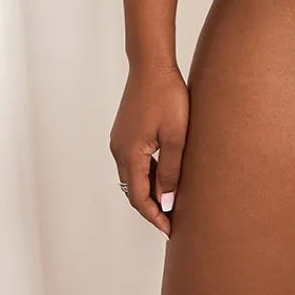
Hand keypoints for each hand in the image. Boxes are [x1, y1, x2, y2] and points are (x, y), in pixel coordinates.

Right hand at [109, 62, 189, 238]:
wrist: (152, 65)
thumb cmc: (167, 96)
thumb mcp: (175, 137)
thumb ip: (170, 171)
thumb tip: (167, 203)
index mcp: (130, 155)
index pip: (139, 198)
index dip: (154, 217)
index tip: (170, 230)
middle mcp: (119, 150)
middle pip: (133, 190)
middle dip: (151, 208)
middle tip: (171, 221)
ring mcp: (119, 140)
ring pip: (132, 176)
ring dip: (148, 190)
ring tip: (169, 200)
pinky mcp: (124, 131)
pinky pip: (133, 161)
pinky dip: (145, 173)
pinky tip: (162, 173)